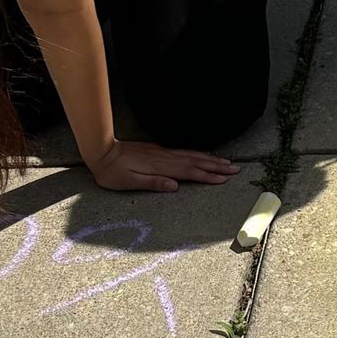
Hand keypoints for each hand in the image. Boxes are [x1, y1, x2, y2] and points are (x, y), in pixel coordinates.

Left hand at [87, 139, 237, 193]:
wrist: (101, 151)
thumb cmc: (112, 172)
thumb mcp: (129, 182)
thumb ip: (153, 183)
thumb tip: (175, 186)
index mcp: (160, 168)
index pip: (189, 172)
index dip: (207, 176)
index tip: (224, 179)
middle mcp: (165, 158)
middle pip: (196, 162)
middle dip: (216, 166)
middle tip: (235, 169)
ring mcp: (163, 153)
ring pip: (192, 155)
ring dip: (210, 159)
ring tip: (226, 162)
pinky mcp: (159, 151)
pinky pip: (184, 152)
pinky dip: (198, 154)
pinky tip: (203, 156)